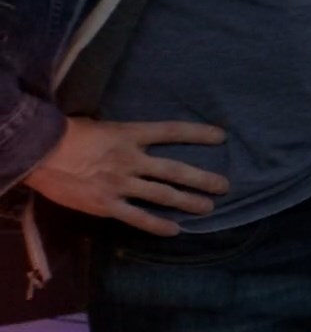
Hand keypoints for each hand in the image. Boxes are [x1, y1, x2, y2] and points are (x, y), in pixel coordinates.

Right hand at [23, 117, 228, 235]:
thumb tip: (138, 136)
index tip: (220, 137)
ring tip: (208, 208)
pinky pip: (137, 217)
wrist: (40, 154)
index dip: (198, 134)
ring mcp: (121, 184)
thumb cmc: (68, 134)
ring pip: (163, 194)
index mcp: (130, 134)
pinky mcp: (107, 205)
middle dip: (203, 178)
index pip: (173, 131)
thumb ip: (123, 134)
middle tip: (225, 186)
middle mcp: (132, 160)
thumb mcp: (102, 125)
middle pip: (176, 170)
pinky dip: (157, 225)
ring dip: (188, 202)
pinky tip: (174, 231)